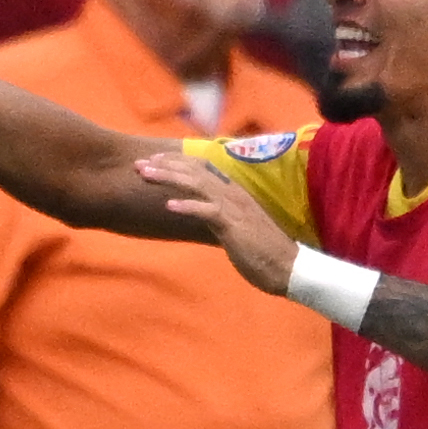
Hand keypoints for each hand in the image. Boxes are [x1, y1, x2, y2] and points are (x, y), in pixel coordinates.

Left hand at [137, 149, 299, 297]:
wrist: (289, 268)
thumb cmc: (264, 252)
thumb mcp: (237, 227)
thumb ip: (220, 215)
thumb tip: (202, 212)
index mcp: (233, 192)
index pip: (201, 168)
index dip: (176, 161)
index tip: (154, 159)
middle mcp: (233, 193)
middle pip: (194, 171)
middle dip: (165, 165)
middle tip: (138, 164)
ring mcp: (234, 208)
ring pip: (197, 184)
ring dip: (169, 178)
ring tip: (146, 175)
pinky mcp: (235, 225)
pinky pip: (208, 211)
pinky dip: (188, 206)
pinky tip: (168, 206)